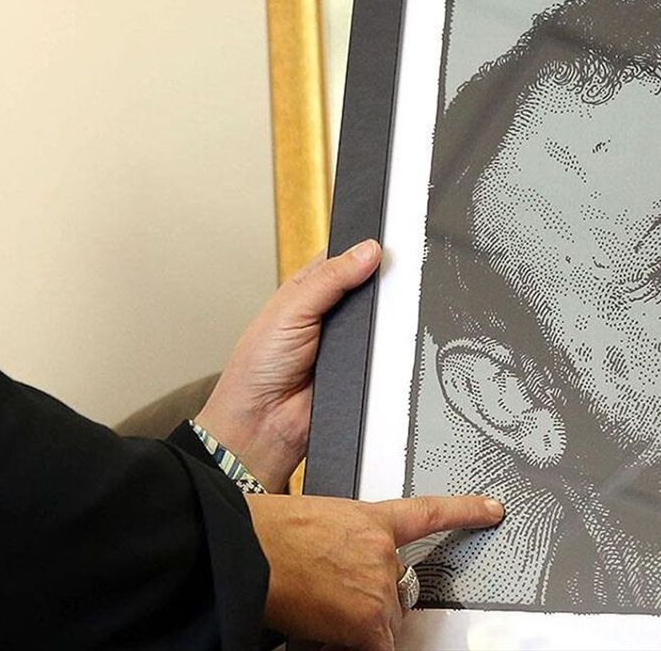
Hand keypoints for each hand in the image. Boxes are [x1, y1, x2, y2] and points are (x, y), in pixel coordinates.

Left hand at [195, 240, 381, 490]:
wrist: (265, 422)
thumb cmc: (259, 366)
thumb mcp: (292, 309)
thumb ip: (330, 278)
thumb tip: (367, 251)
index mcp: (309, 289)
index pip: (345, 258)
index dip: (365, 248)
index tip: (390, 238)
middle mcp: (332, 313)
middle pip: (371, 287)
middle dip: (384, 282)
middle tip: (401, 271)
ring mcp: (351, 341)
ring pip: (384, 320)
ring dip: (389, 317)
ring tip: (394, 309)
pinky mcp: (366, 367)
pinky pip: (389, 353)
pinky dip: (392, 348)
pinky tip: (394, 341)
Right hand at [246, 493, 504, 649]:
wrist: (249, 550)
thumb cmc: (267, 532)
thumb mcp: (318, 521)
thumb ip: (347, 542)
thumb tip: (346, 571)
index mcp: (371, 519)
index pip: (429, 513)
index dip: (466, 511)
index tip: (493, 510)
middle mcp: (385, 553)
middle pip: (399, 588)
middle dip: (372, 598)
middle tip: (331, 593)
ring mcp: (379, 588)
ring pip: (384, 620)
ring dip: (359, 624)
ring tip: (317, 609)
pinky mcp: (368, 622)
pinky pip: (379, 645)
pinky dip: (359, 644)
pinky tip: (331, 635)